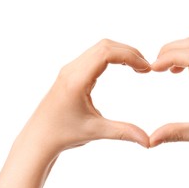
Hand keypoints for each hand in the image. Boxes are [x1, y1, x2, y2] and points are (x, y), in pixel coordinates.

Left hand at [20, 39, 150, 156]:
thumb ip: (124, 132)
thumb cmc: (63, 135)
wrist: (39, 137)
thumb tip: (149, 142)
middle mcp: (72, 70)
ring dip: (120, 53)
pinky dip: (111, 56)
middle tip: (146, 67)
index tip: (146, 68)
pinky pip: (93, 55)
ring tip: (137, 66)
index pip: (106, 53)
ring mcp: (70, 70)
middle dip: (128, 52)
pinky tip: (122, 67)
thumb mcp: (96, 131)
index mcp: (77, 80)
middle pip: (104, 45)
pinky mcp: (71, 73)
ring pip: (99, 48)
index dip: (129, 56)